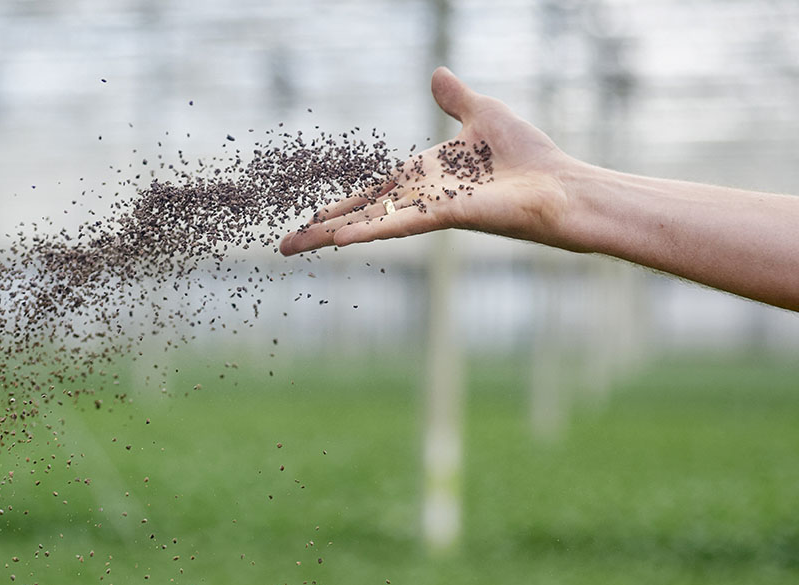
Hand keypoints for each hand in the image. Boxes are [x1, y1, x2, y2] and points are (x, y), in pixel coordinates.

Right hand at [279, 67, 583, 255]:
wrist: (562, 185)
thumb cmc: (529, 156)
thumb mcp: (483, 114)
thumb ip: (455, 99)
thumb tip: (437, 73)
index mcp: (423, 178)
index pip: (371, 195)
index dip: (339, 206)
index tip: (309, 218)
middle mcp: (420, 199)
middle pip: (360, 215)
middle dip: (321, 230)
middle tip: (285, 247)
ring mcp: (431, 211)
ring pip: (372, 224)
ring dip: (332, 234)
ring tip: (298, 246)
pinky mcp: (449, 216)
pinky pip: (401, 223)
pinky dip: (371, 229)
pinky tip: (341, 238)